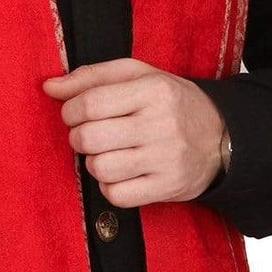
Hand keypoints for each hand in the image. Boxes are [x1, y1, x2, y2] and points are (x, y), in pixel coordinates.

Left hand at [42, 57, 225, 204]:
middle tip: (89, 135)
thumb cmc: (170, 102)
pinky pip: (117, 195)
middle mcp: (161, 124)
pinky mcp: (168, 187)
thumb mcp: (139, 76)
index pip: (89, 103)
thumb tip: (49, 87)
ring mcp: (166, 159)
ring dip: (94, 162)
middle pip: (90, 138)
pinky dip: (110, 187)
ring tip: (108, 153)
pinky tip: (121, 174)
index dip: (70, 111)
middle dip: (79, 138)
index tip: (74, 114)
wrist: (223, 137)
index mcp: (153, 90)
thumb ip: (92, 77)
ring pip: (100, 168)